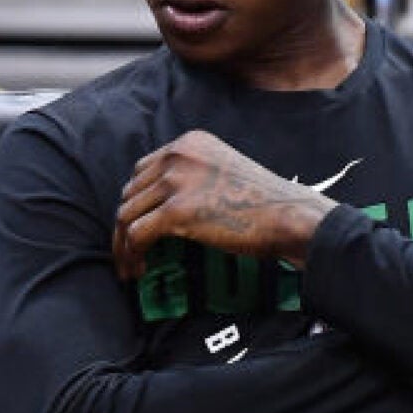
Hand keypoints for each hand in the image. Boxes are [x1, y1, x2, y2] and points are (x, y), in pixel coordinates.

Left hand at [113, 130, 336, 279]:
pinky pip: (136, 235)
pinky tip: (139, 270)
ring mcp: (175, 181)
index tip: (136, 227)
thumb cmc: (266, 204)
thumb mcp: (225, 172)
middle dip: (124, 226)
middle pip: (130, 193)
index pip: (142, 170)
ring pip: (126, 215)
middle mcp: (178, 155)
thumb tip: (162, 207)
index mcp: (189, 143)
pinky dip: (131, 255)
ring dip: (123, 245)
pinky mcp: (176, 211)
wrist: (289, 216)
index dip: (136, 202)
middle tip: (128, 254)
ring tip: (130, 267)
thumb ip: (194, 177)